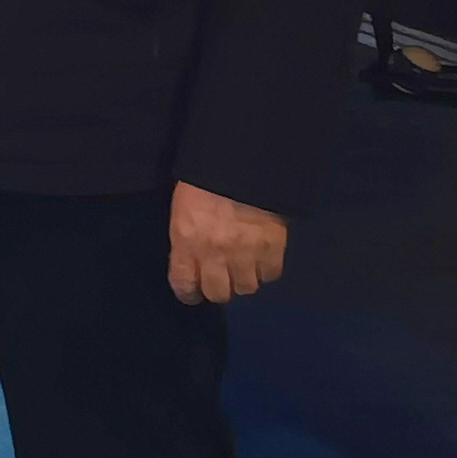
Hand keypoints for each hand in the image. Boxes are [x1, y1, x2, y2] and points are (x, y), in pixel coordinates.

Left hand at [168, 182, 286, 302]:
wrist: (243, 164)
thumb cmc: (204, 181)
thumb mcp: (183, 209)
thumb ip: (186, 239)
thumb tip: (192, 261)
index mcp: (186, 241)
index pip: (183, 283)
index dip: (189, 293)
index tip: (194, 293)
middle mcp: (214, 253)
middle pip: (218, 293)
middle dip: (219, 290)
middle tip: (223, 280)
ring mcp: (245, 252)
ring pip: (247, 288)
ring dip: (245, 280)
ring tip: (245, 268)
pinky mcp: (273, 247)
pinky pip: (271, 275)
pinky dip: (267, 270)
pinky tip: (263, 259)